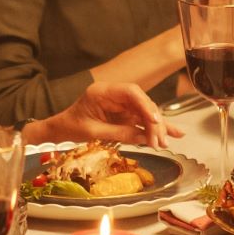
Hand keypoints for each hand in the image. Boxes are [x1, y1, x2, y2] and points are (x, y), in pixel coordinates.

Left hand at [30, 80, 172, 147]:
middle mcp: (115, 95)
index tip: (155, 121)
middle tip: (159, 141)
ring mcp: (121, 105)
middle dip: (154, 122)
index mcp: (103, 92)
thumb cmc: (72, 127)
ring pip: (145, 112)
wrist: (61, 130)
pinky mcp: (124, 114)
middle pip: (142, 103)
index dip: (146, 105)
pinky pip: (142, 119)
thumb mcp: (94, 132)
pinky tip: (172, 133)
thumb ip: (120, 133)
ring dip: (157, 128)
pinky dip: (154, 128)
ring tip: (166, 143)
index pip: (132, 92)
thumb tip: (145, 138)